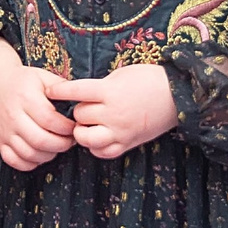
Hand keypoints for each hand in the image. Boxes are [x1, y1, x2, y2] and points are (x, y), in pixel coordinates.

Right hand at [0, 37, 75, 170]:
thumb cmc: (19, 81)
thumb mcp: (42, 76)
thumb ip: (61, 87)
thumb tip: (81, 98)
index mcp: (26, 99)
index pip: (50, 120)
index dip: (67, 128)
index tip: (74, 127)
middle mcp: (13, 116)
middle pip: (40, 140)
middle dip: (61, 145)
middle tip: (69, 141)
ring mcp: (5, 131)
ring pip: (29, 154)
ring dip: (47, 155)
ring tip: (55, 146)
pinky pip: (14, 161)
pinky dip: (29, 163)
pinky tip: (38, 154)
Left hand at [49, 62, 180, 159]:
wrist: (177, 95)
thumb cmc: (150, 80)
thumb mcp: (121, 75)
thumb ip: (100, 86)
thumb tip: (81, 94)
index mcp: (110, 91)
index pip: (76, 91)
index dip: (60, 91)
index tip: (50, 91)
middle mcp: (113, 113)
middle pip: (79, 115)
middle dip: (79, 111)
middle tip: (85, 106)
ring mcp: (120, 131)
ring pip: (86, 138)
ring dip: (82, 132)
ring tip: (87, 125)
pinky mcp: (128, 143)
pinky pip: (103, 152)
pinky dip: (95, 147)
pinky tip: (98, 138)